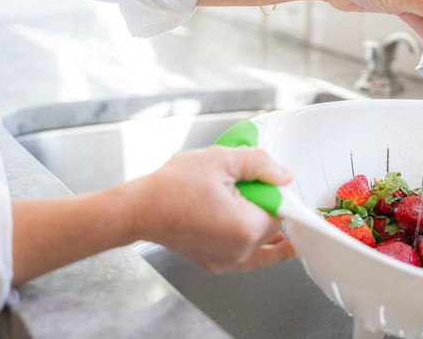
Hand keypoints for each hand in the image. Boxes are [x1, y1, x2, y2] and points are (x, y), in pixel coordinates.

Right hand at [136, 146, 295, 272]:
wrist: (139, 209)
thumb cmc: (171, 188)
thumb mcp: (220, 160)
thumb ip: (259, 163)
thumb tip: (283, 175)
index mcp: (246, 228)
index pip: (282, 211)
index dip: (275, 193)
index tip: (264, 181)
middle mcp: (240, 251)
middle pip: (274, 230)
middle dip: (267, 207)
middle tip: (246, 189)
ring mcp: (227, 261)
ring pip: (264, 247)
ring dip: (266, 230)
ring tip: (262, 213)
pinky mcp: (215, 263)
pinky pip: (246, 259)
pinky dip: (253, 246)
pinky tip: (254, 234)